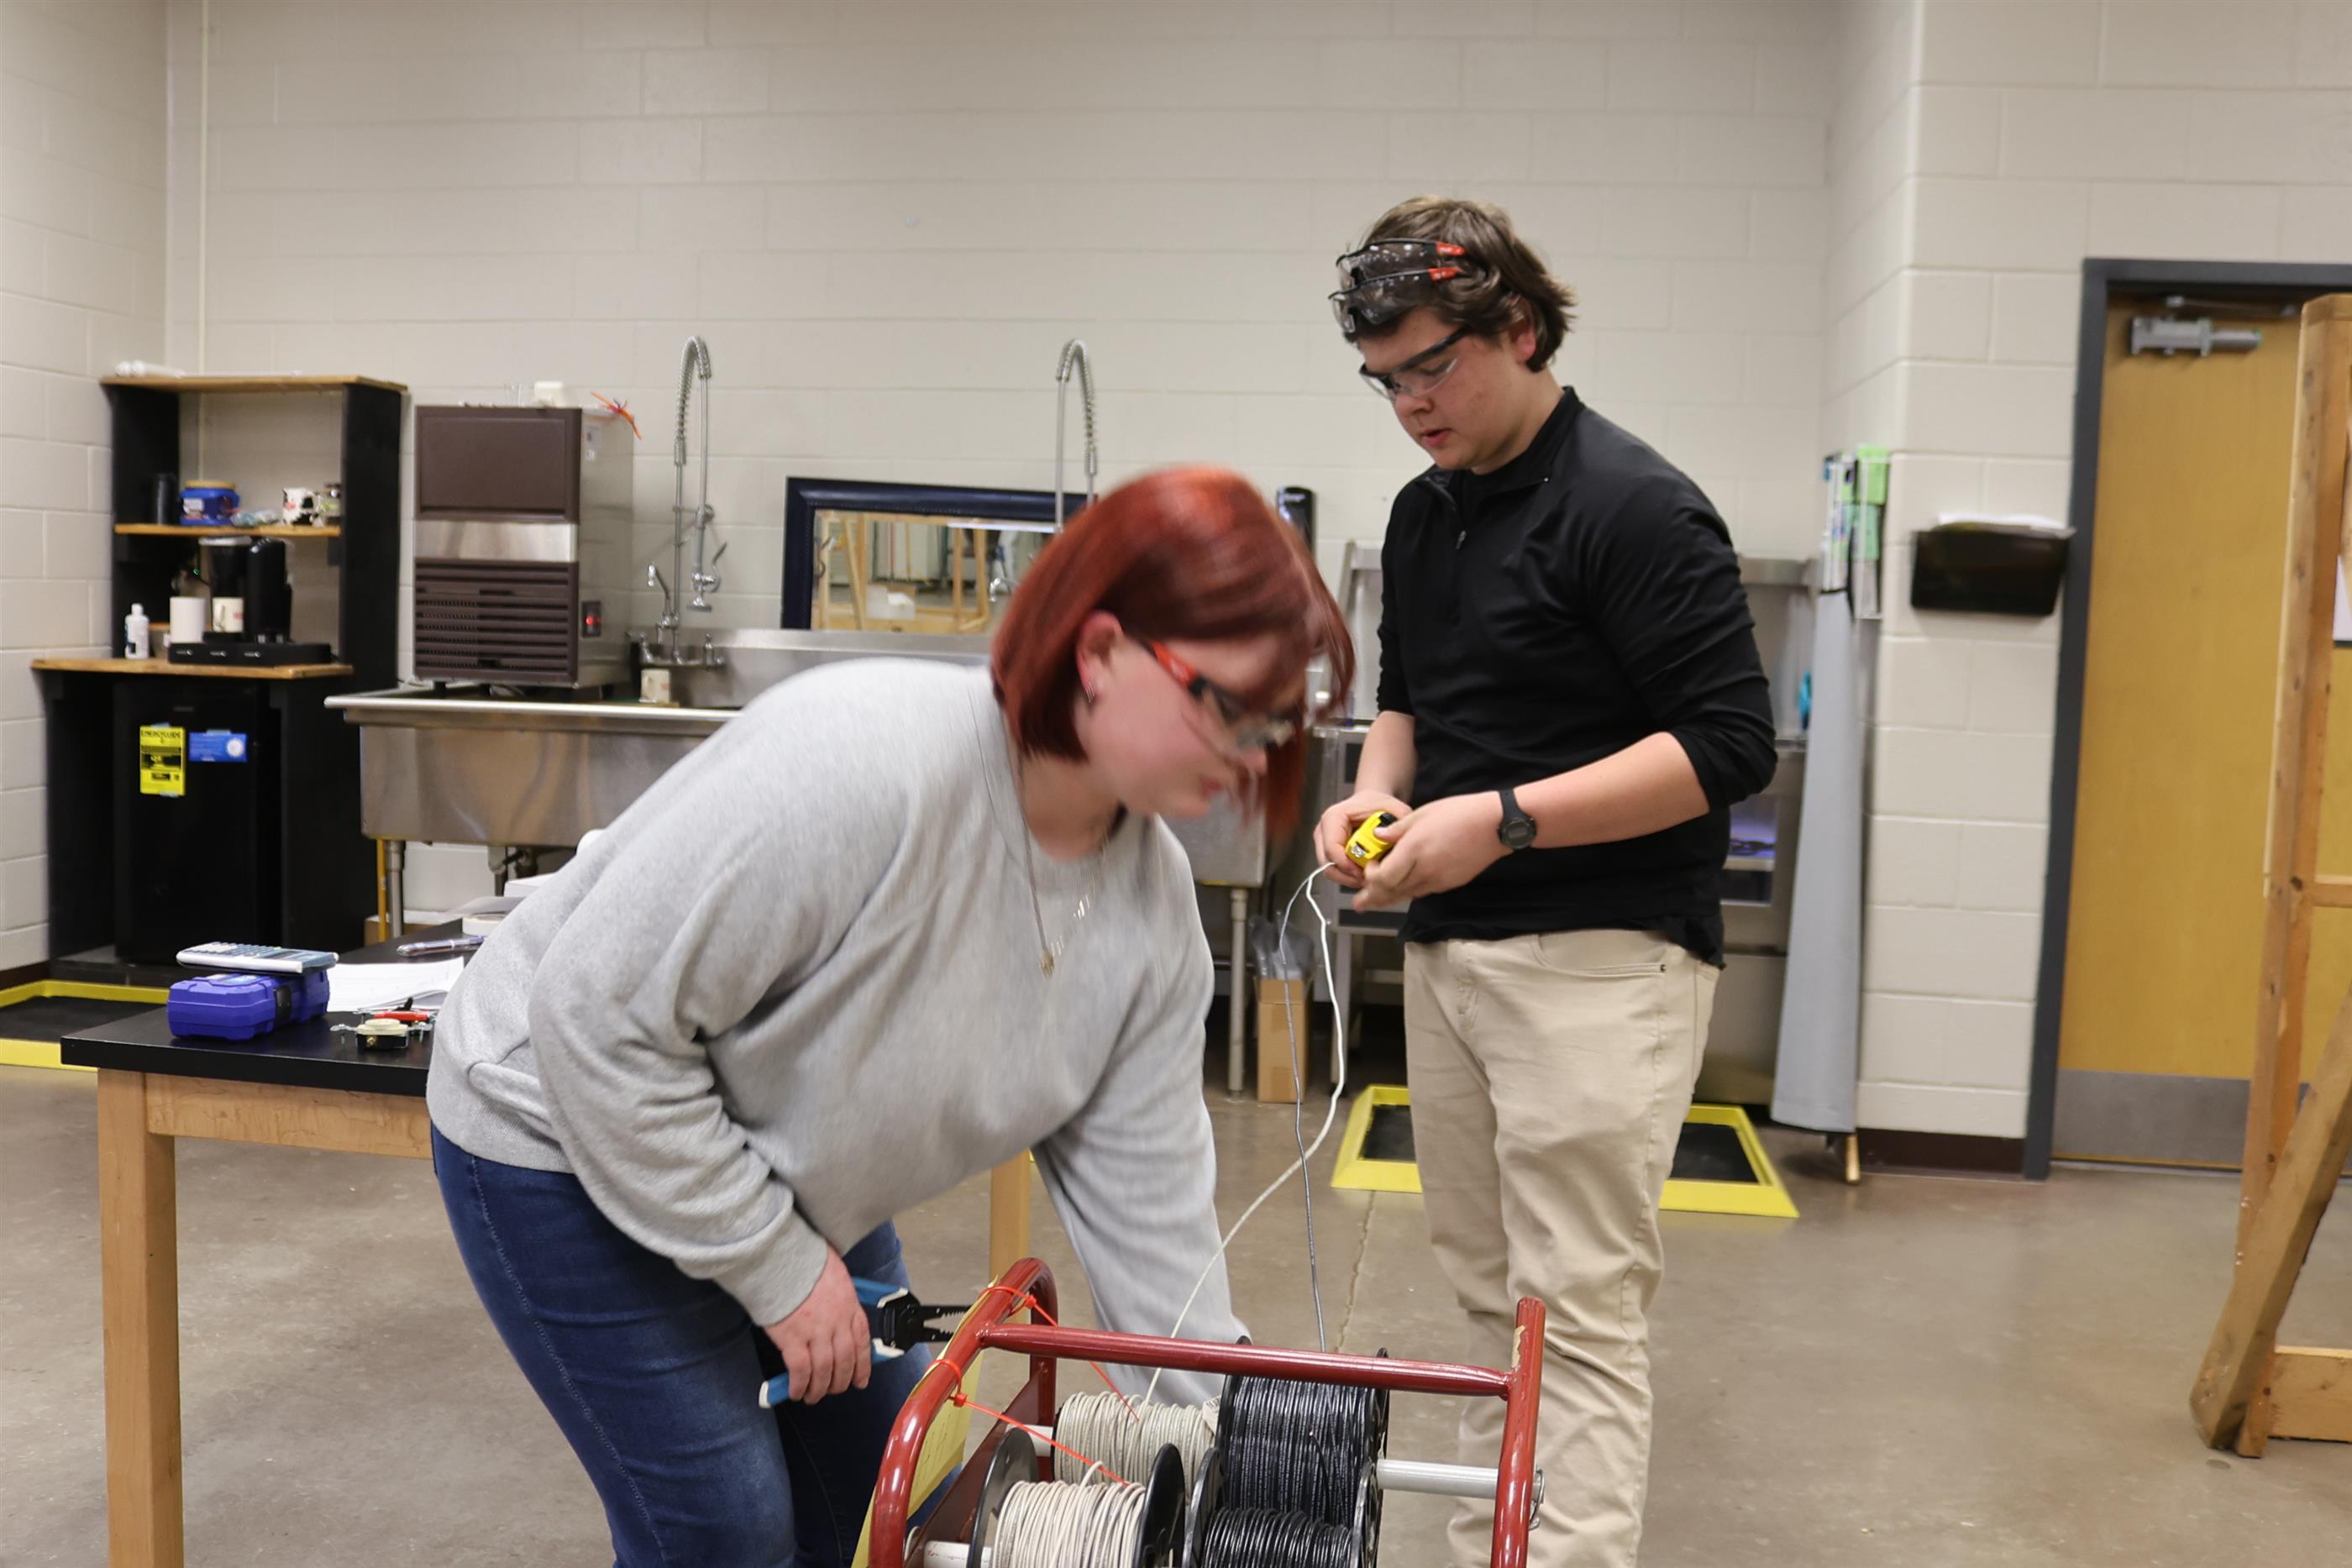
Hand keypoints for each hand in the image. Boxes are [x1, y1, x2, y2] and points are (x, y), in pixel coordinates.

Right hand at [762, 1246, 870, 1405]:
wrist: (781, 1256)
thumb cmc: (805, 1259)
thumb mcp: (835, 1273)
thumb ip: (839, 1293)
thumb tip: (835, 1306)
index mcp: (849, 1305)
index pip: (862, 1341)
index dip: (863, 1364)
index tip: (861, 1379)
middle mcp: (837, 1322)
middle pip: (845, 1360)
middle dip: (841, 1381)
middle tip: (834, 1390)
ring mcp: (816, 1331)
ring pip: (825, 1370)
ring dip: (820, 1388)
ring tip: (813, 1396)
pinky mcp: (792, 1338)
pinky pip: (800, 1370)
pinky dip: (799, 1384)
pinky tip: (796, 1391)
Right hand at [1315, 790, 1411, 888]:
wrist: (1370, 803)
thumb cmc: (1377, 804)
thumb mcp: (1394, 809)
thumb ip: (1398, 824)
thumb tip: (1397, 840)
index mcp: (1334, 817)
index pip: (1332, 848)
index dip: (1347, 865)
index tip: (1364, 872)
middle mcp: (1324, 830)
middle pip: (1328, 863)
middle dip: (1349, 875)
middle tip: (1368, 878)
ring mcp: (1323, 843)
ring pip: (1330, 870)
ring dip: (1349, 878)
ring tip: (1368, 876)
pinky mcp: (1328, 853)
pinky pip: (1335, 871)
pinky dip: (1349, 876)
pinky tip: (1364, 872)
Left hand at [1356, 792, 1506, 911]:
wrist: (1495, 825)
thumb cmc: (1460, 813)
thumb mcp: (1422, 814)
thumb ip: (1397, 830)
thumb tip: (1377, 837)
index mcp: (1414, 850)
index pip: (1382, 878)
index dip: (1370, 877)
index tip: (1369, 865)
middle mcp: (1424, 870)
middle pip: (1392, 893)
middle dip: (1372, 899)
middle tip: (1358, 904)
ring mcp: (1439, 880)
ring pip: (1407, 895)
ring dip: (1389, 899)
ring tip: (1375, 903)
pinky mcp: (1450, 884)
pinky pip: (1423, 891)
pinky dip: (1409, 892)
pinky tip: (1404, 889)